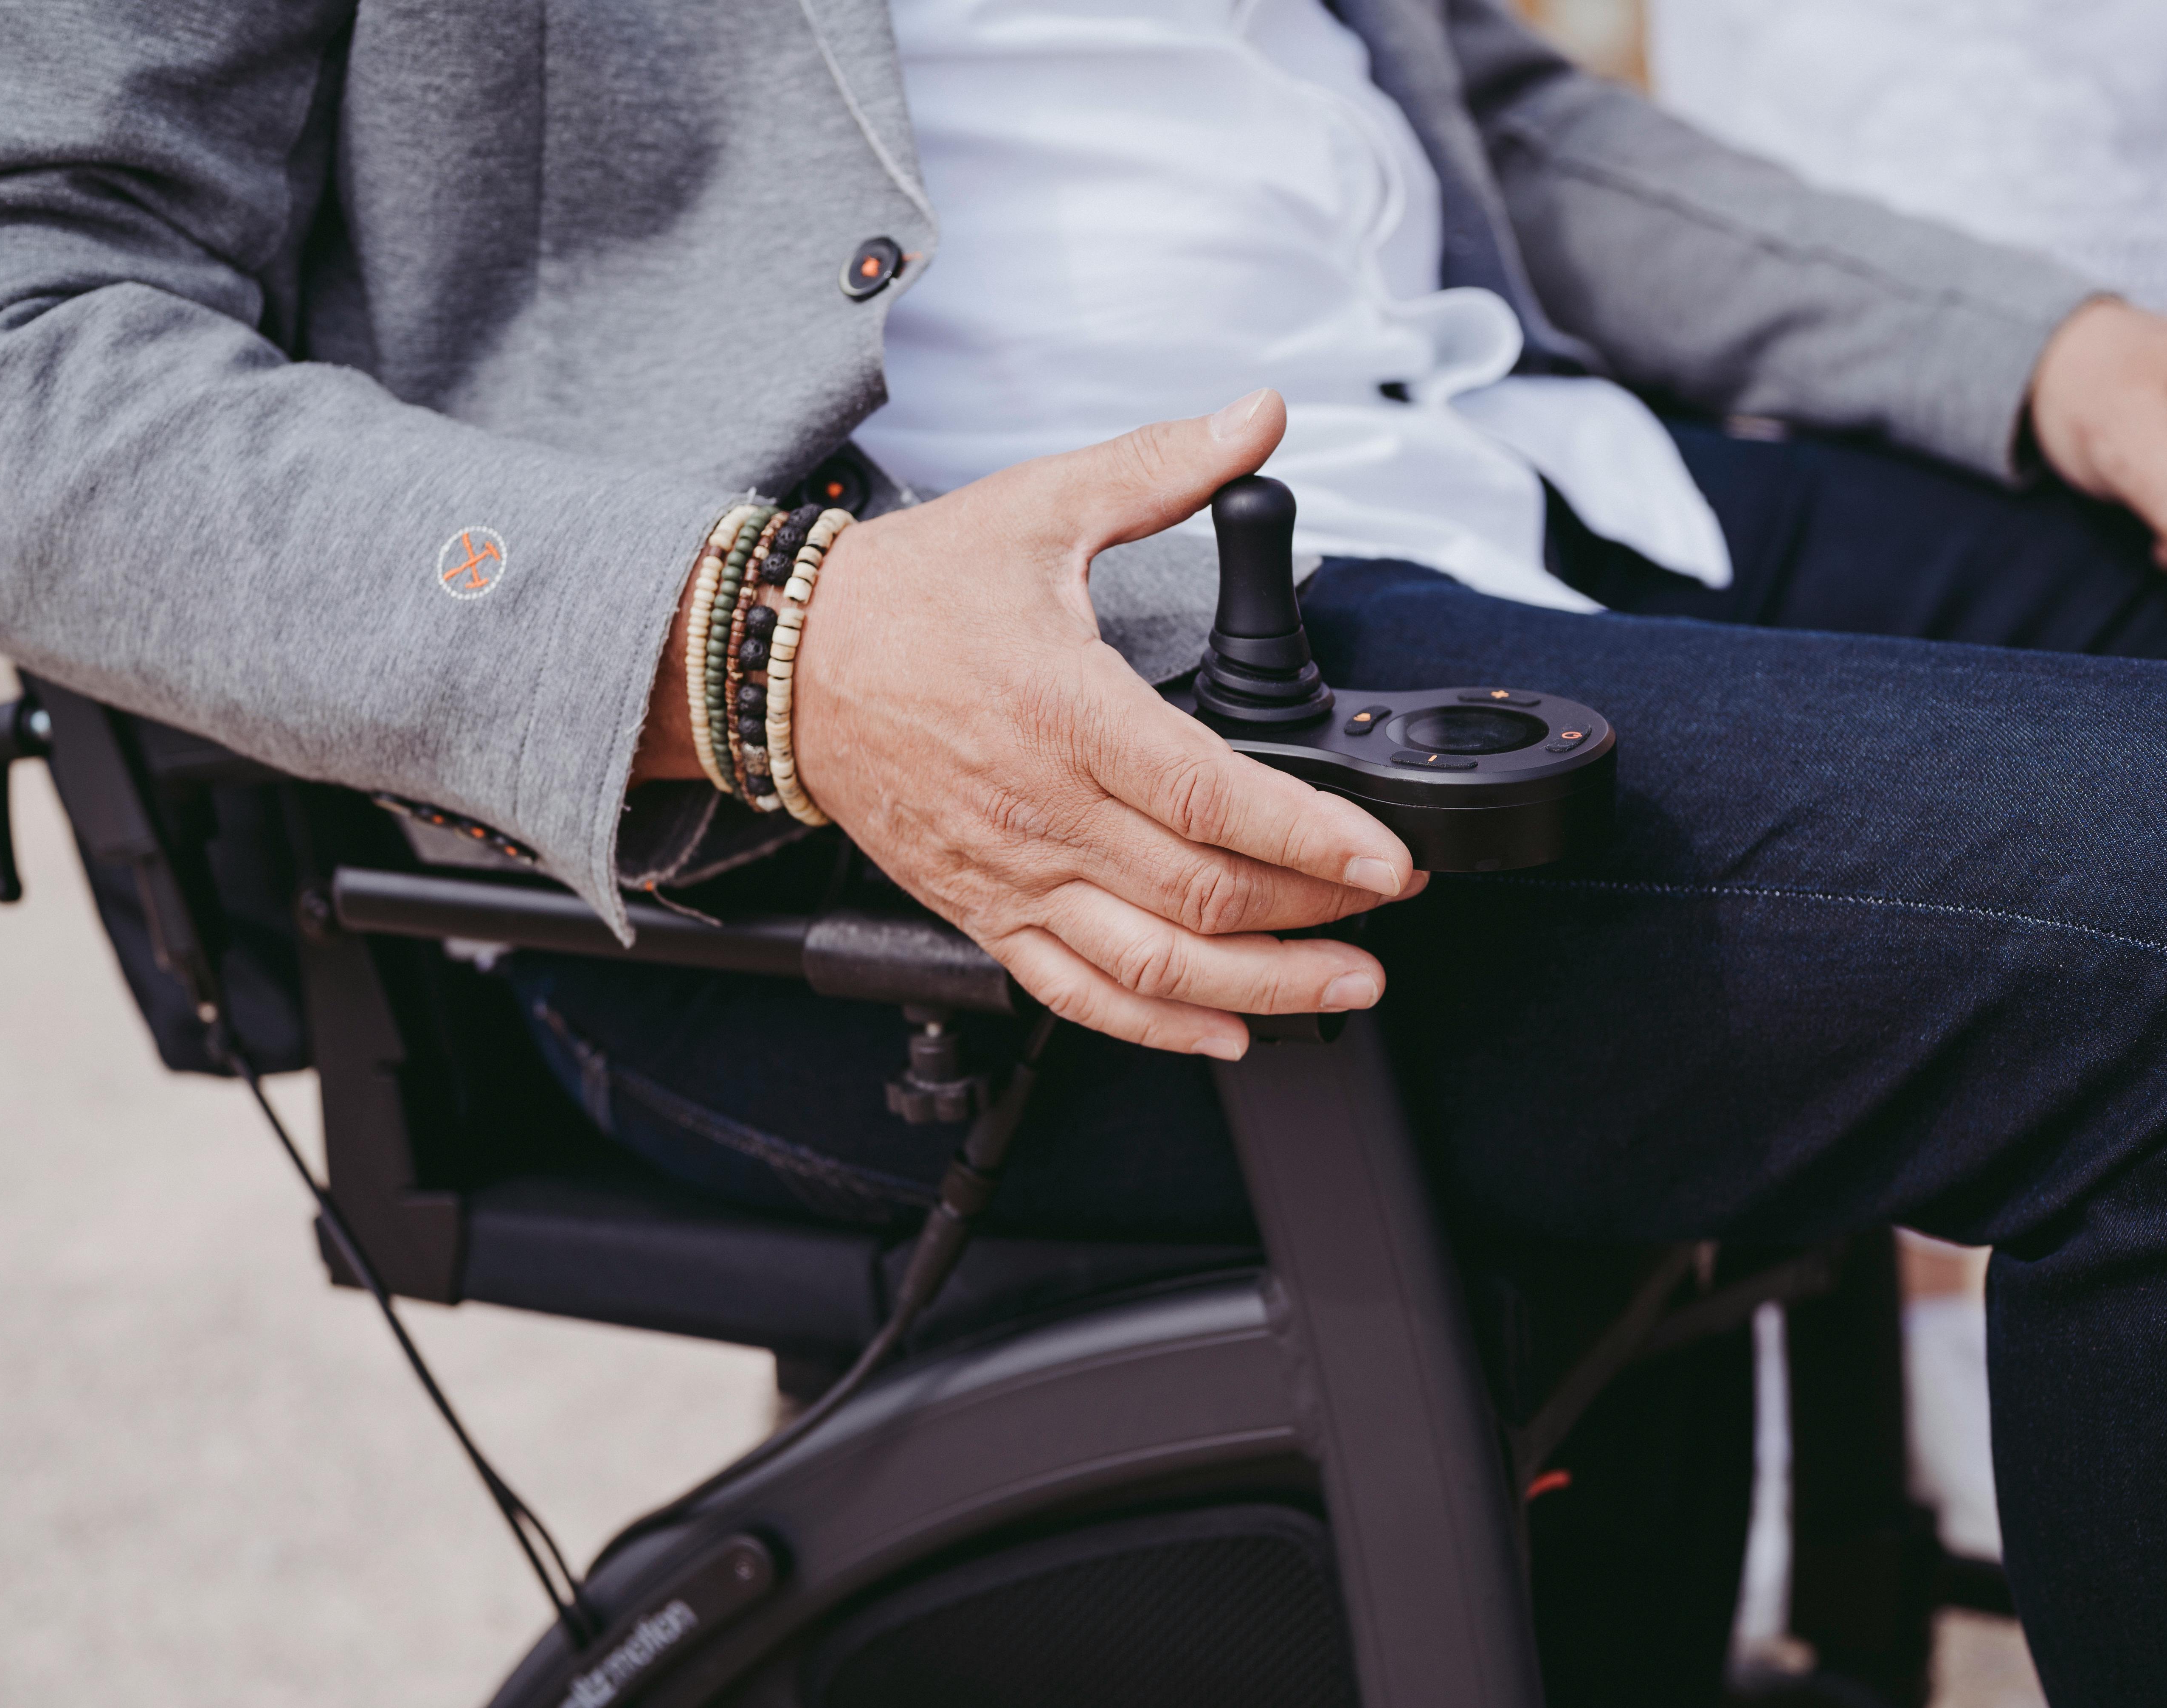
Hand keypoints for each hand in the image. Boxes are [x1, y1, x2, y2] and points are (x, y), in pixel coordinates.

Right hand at [782, 390, 1421, 1058]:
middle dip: (1315, 912)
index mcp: (1065, 712)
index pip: (1213, 800)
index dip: (1312, 839)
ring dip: (1262, 985)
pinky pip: (1076, 991)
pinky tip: (1225, 1028)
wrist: (781, 661)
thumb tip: (1258, 416)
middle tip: (1385, 904)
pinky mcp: (983, 909)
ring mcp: (1011, 873)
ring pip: (1154, 963)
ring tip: (1344, 985)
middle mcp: (1041, 810)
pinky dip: (1157, 1023)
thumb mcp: (1038, 506)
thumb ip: (1160, 466)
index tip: (1385, 855)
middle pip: (1202, 893)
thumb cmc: (907, 593)